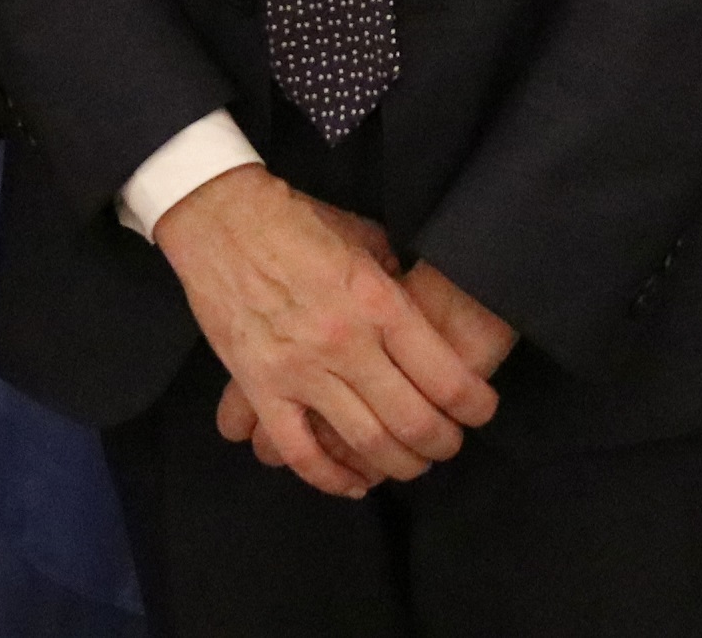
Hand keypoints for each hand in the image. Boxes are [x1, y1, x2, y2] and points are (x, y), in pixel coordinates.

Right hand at [219, 249, 514, 483]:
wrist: (221, 219)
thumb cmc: (297, 221)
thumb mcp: (365, 239)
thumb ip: (394, 282)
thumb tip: (419, 311)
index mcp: (380, 302)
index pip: (446, 376)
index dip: (474, 406)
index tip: (480, 411)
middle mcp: (348, 343)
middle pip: (412, 421)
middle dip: (442, 443)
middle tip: (448, 444)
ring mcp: (301, 370)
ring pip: (365, 443)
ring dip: (398, 465)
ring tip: (411, 464)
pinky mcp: (260, 388)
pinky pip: (300, 452)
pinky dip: (331, 478)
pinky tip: (354, 482)